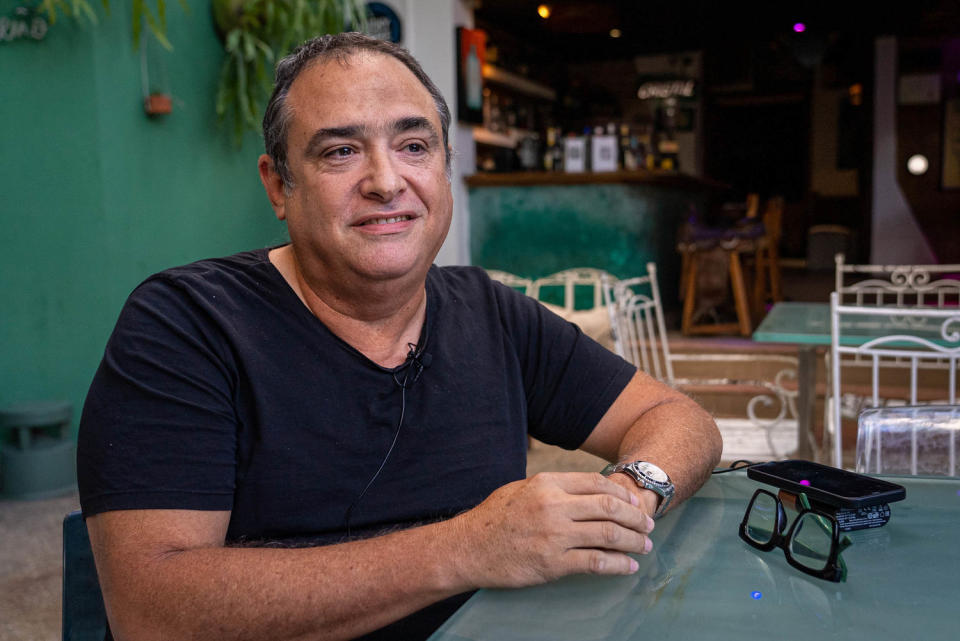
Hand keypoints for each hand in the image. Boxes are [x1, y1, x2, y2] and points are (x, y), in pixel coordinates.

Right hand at [447, 472, 654, 589]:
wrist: (469, 549)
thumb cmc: (493, 518)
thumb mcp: (521, 489)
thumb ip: (552, 488)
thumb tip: (584, 491)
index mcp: (547, 484)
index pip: (597, 483)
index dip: (622, 494)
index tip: (634, 503)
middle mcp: (554, 506)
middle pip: (609, 507)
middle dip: (635, 517)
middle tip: (648, 525)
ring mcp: (555, 535)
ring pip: (608, 534)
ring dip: (633, 541)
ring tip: (644, 546)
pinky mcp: (553, 563)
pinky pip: (596, 562)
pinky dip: (618, 564)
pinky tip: (628, 566)